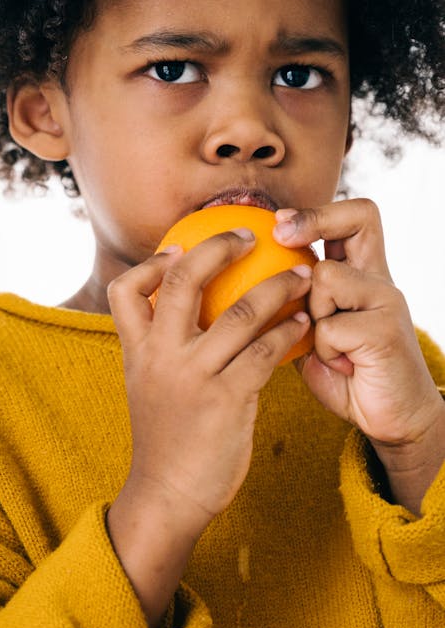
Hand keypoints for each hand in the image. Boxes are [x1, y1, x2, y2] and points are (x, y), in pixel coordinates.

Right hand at [108, 229, 312, 535]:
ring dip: (278, 287)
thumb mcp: (148, 386)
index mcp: (137, 352)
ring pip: (239, 312)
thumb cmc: (166, 439)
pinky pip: (265, 351)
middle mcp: (161, 357)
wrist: (169, 495)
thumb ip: (162, 349)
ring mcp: (193, 377)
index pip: (125, 289)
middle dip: (219, 247)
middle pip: (184, 280)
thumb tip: (190, 312)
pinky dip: (288, 331)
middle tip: (249, 236)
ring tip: (301, 276)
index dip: (152, 262)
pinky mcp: (227, 400)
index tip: (179, 249)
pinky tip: (303, 324)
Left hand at [274, 198, 444, 510]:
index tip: (278, 222)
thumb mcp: (314, 332)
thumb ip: (295, 305)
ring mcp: (386, 300)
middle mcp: (379, 279)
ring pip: (326, 278)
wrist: (391, 417)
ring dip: (312, 313)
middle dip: (316, 218)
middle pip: (359, 218)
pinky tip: (343, 366)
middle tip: (280, 233)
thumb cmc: (346, 374)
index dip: (319, 211)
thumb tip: (236, 284)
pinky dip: (324, 350)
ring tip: (328, 345)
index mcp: (362, 274)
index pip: (355, 219)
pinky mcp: (385, 329)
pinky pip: (329, 326)